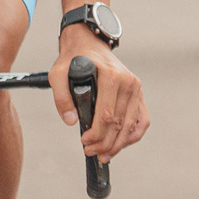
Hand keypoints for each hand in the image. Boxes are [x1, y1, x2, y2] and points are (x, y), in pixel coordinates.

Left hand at [49, 28, 146, 160]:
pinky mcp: (138, 93)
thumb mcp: (58, 73)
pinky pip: (141, 120)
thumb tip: (71, 122)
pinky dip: (133, 135)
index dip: (96, 134)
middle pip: (119, 124)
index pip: (107, 116)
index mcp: (111, 76)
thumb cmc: (74, 58)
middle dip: (105, 143)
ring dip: (118, 145)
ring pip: (131, 126)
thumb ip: (61, 97)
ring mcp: (136, 88)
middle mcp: (128, 82)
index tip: (84, 143)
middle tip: (90, 152)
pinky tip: (120, 144)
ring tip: (104, 155)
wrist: (89, 42)